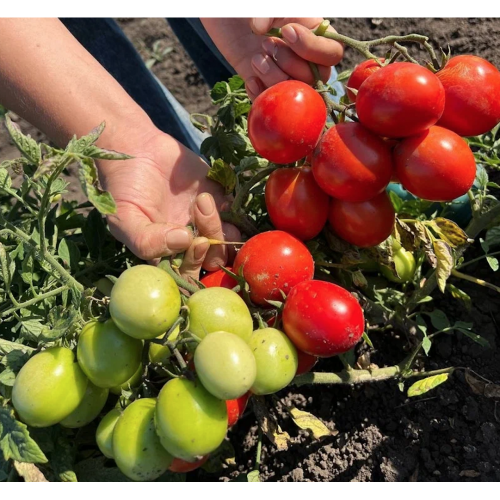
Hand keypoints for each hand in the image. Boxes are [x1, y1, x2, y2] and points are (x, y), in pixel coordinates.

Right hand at [98, 128, 239, 269]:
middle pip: (212, 260)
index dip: (196, 264)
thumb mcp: (124, 219)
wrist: (135, 149)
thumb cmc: (124, 189)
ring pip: (227, 240)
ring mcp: (205, 223)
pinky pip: (236, 215)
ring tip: (202, 199)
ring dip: (220, 225)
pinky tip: (210, 194)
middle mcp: (189, 243)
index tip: (195, 243)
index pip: (189, 275)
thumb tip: (183, 242)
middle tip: (200, 217)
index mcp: (166, 254)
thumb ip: (146, 241)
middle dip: (213, 245)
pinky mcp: (218, 201)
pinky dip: (230, 209)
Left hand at [201, 17, 342, 99]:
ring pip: (294, 93)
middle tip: (267, 44)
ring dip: (274, 78)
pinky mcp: (263, 86)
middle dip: (290, 63)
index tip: (286, 31)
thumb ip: (271, 13)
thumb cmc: (252, 7)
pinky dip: (260, 95)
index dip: (312, 49)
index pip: (332, 53)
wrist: (225, 16)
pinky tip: (250, 79)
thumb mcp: (269, 2)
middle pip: (315, 78)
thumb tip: (260, 31)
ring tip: (256, 59)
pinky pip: (271, 102)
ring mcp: (283, 75)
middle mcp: (304, 59)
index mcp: (314, 34)